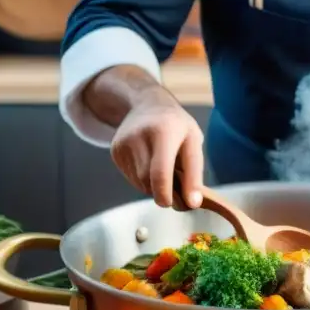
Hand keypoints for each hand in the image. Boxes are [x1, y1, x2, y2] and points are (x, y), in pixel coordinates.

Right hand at [110, 94, 204, 208]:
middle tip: (180, 195)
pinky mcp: (115, 152)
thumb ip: (194, 171)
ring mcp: (123, 144)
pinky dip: (145, 181)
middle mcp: (138, 137)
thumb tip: (193, 202)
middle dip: (166, 193)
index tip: (182, 205)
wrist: (147, 104)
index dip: (168, 194)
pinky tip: (151, 166)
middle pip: (149, 181)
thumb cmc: (176, 125)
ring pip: (140, 183)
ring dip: (155, 187)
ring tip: (166, 172)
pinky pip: (132, 178)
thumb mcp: (193, 140)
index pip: (160, 172)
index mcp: (163, 131)